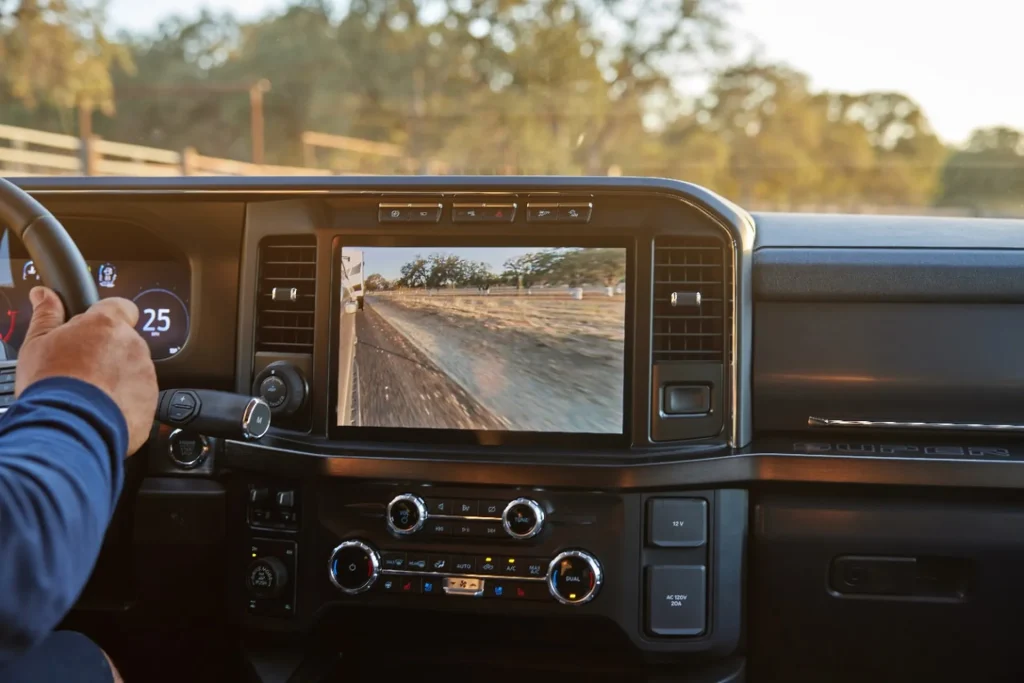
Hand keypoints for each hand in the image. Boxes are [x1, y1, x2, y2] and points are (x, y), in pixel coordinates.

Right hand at [16, 287, 157, 455]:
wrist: (72, 425)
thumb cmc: (53, 384)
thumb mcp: (38, 343)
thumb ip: (47, 315)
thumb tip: (45, 295)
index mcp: (106, 324)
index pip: (121, 306)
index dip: (109, 316)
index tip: (95, 328)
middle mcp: (132, 344)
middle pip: (125, 342)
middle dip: (109, 352)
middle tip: (83, 370)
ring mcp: (145, 372)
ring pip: (134, 368)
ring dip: (118, 377)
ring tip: (91, 394)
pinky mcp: (151, 398)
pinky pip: (140, 394)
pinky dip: (126, 400)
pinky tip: (104, 409)